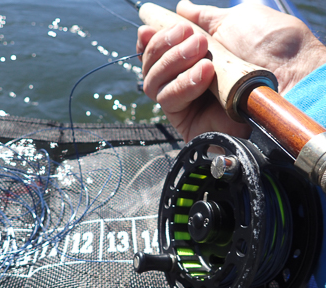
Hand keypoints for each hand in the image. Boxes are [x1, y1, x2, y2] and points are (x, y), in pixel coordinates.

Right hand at [137, 0, 325, 141]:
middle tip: (192, 38)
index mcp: (196, 58)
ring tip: (202, 52)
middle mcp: (187, 80)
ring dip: (171, 61)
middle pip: (151, 67)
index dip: (150, 40)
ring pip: (153, 83)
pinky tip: (204, 73)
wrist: (292, 80)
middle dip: (164, 46)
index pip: (159, 53)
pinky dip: (182, 83)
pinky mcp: (188, 123)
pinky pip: (167, 101)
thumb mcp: (235, 21)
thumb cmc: (272, 49)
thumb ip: (204, 18)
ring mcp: (186, 103)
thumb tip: (182, 8)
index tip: (148, 28)